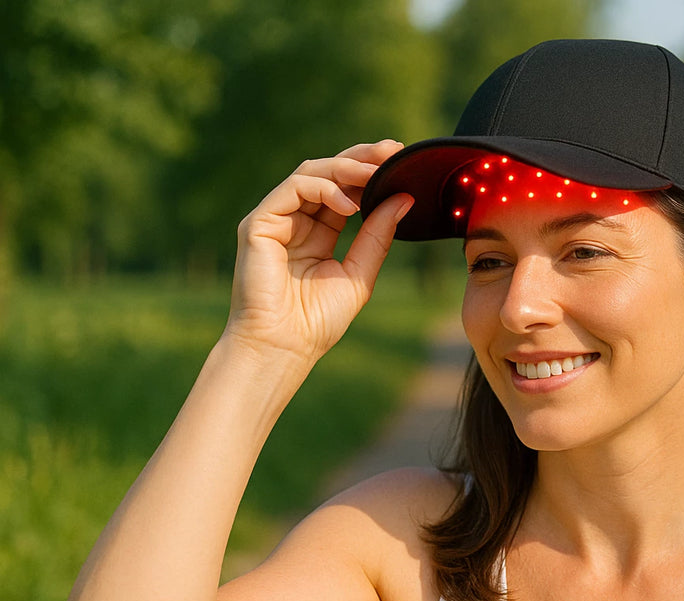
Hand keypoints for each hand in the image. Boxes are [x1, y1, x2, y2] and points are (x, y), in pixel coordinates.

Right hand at [225, 140, 413, 366]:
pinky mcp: (259, 223)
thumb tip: (405, 199)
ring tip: (376, 174)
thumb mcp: (359, 273)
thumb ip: (378, 236)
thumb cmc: (318, 321)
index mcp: (319, 231)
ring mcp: (276, 219)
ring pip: (311, 173)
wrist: (284, 347)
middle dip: (362, 158)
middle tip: (393, 150)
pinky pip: (293, 189)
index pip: (346, 190)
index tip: (401, 159)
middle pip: (329, 173)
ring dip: (347, 168)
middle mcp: (296, 220)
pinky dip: (324, 189)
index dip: (371, 172)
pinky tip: (350, 204)